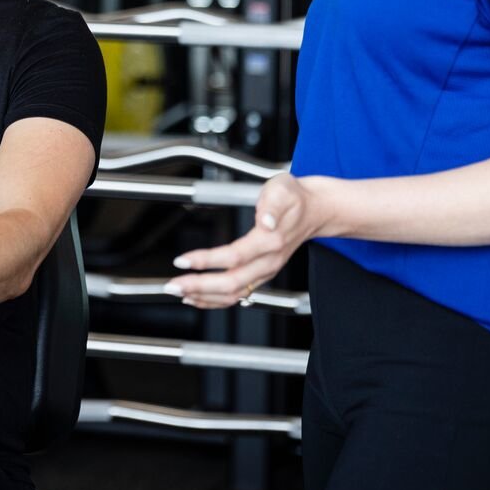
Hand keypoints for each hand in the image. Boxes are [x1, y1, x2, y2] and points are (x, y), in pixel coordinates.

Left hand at [165, 174, 323, 308]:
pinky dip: (216, 300)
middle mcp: (269, 261)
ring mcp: (266, 271)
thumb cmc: (294, 197)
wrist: (316, 210)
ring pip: (235, 294)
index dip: (207, 260)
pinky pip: (239, 294)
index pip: (234, 256)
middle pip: (232, 283)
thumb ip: (272, 204)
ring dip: (205, 297)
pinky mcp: (262, 274)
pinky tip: (198, 297)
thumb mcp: (282, 189)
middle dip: (199, 287)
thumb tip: (266, 220)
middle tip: (173, 284)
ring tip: (179, 292)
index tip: (183, 260)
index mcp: (270, 241)